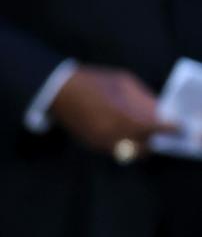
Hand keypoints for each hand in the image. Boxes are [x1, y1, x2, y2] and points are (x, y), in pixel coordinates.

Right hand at [50, 65, 176, 159]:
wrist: (61, 92)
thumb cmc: (94, 83)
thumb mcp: (124, 83)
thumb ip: (143, 99)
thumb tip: (159, 111)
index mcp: (127, 117)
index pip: (157, 129)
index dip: (170, 129)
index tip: (175, 126)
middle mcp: (115, 134)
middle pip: (146, 147)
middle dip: (154, 140)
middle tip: (157, 131)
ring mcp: (103, 142)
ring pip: (131, 152)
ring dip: (139, 144)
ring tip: (140, 133)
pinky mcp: (93, 145)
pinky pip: (115, 150)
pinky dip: (123, 144)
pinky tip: (121, 132)